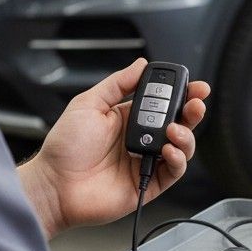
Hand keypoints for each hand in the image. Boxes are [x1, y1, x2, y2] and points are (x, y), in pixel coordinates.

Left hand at [17, 58, 208, 236]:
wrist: (54, 184)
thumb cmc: (65, 147)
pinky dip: (178, 160)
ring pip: (181, 148)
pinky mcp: (148, 185)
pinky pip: (173, 172)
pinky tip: (168, 150)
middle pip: (179, 124)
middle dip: (193, 112)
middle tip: (196, 104)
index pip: (164, 103)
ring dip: (186, 136)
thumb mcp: (89, 103)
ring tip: (175, 130)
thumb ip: (118, 84)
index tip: (195, 86)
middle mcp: (141, 139)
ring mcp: (146, 162)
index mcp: (129, 118)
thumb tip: (140, 65)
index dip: (183, 95)